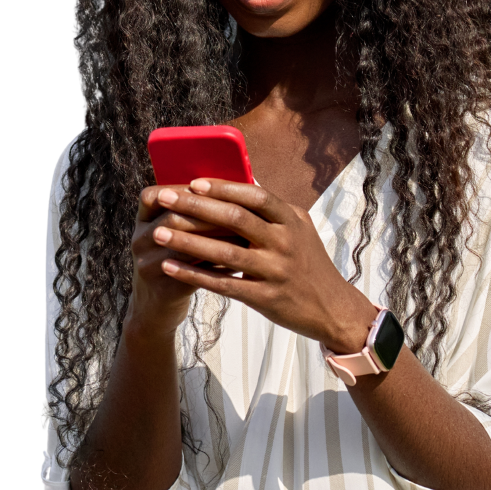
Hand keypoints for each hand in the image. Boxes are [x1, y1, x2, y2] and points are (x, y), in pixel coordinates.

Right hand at [128, 184, 248, 336]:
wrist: (156, 305)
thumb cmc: (177, 257)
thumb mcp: (177, 231)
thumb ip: (198, 210)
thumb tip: (240, 189)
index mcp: (144, 218)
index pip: (161, 194)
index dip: (191, 192)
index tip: (224, 190)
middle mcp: (140, 239)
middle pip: (174, 219)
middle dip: (211, 214)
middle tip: (243, 213)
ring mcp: (147, 265)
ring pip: (185, 247)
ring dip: (217, 239)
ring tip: (245, 235)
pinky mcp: (163, 289)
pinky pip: (194, 274)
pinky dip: (218, 265)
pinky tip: (239, 261)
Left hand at [151, 178, 374, 350]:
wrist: (332, 308)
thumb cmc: (309, 263)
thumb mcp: (301, 229)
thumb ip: (274, 210)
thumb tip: (242, 184)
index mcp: (292, 220)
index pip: (255, 196)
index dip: (224, 188)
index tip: (195, 181)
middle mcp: (284, 242)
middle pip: (235, 219)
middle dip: (196, 207)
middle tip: (166, 198)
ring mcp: (274, 271)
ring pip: (224, 253)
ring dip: (187, 241)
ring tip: (158, 232)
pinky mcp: (264, 298)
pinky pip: (223, 285)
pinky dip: (194, 274)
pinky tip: (170, 266)